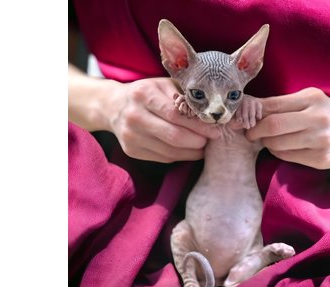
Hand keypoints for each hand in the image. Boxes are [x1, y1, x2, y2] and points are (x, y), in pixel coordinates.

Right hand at [103, 78, 220, 161]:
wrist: (114, 106)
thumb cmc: (148, 93)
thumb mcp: (164, 85)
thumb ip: (185, 96)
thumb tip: (212, 113)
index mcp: (144, 94)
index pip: (177, 115)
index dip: (200, 125)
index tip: (216, 129)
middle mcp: (134, 115)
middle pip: (174, 136)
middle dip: (198, 141)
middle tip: (211, 140)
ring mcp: (131, 136)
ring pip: (170, 151)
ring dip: (192, 152)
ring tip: (203, 146)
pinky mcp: (131, 151)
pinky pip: (163, 158)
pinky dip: (180, 156)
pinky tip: (189, 150)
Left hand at [246, 88, 329, 168]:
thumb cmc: (323, 117)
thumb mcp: (307, 102)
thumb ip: (279, 104)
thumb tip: (246, 108)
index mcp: (313, 98)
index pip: (272, 105)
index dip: (252, 113)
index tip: (240, 120)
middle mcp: (319, 118)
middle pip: (273, 125)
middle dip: (255, 131)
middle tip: (249, 134)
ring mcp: (321, 140)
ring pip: (277, 143)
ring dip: (266, 143)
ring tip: (268, 140)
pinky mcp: (321, 159)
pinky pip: (287, 156)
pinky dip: (278, 152)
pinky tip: (282, 148)